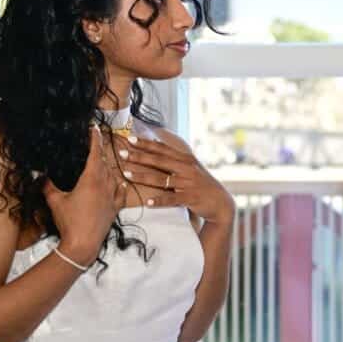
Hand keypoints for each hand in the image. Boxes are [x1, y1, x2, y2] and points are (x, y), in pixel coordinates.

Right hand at [42, 129, 119, 265]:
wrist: (83, 245)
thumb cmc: (69, 221)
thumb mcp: (55, 201)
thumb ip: (46, 185)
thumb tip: (37, 174)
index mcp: (91, 179)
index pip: (95, 153)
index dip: (95, 139)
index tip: (94, 129)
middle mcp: (105, 185)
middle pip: (105, 163)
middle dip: (99, 152)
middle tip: (93, 146)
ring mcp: (112, 198)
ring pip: (113, 176)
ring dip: (108, 167)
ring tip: (102, 163)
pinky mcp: (114, 210)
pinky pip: (120, 193)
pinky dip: (119, 185)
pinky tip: (119, 183)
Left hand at [117, 135, 234, 224]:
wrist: (221, 202)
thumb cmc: (202, 184)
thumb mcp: (191, 168)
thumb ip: (175, 158)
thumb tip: (158, 144)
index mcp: (185, 159)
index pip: (162, 148)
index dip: (146, 143)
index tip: (130, 138)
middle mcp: (187, 168)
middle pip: (159, 160)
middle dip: (139, 156)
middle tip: (122, 153)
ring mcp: (189, 183)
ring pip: (162, 179)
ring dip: (143, 176)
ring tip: (127, 174)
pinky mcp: (191, 198)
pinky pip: (172, 199)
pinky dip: (160, 201)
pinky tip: (148, 202)